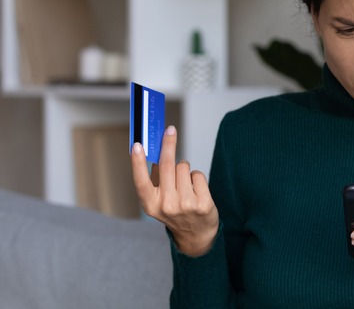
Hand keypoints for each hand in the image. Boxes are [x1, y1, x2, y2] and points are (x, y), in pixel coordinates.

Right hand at [130, 125, 218, 256]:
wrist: (196, 235)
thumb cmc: (175, 212)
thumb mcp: (159, 200)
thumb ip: (155, 179)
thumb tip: (154, 152)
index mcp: (150, 204)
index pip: (141, 180)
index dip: (137, 162)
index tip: (137, 145)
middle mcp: (166, 205)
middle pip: (167, 165)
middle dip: (169, 144)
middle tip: (170, 131)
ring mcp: (185, 205)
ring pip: (184, 167)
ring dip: (184, 169)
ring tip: (185, 184)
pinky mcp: (203, 203)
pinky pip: (197, 174)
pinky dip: (196, 177)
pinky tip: (195, 189)